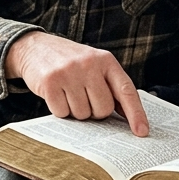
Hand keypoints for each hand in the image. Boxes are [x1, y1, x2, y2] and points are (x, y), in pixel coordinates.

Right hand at [5, 32, 147, 136]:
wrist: (36, 47)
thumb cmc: (71, 62)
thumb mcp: (95, 66)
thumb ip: (111, 87)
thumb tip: (130, 119)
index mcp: (106, 60)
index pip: (126, 91)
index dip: (136, 113)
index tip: (142, 132)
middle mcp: (89, 64)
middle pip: (103, 109)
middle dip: (94, 111)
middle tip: (84, 97)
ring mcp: (69, 72)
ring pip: (82, 114)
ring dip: (76, 110)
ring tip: (69, 92)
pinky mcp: (50, 82)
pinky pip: (62, 113)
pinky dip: (60, 110)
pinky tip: (57, 94)